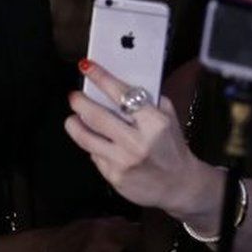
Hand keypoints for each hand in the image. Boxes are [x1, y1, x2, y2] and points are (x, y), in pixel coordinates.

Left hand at [65, 61, 214, 219]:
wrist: (179, 184)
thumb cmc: (172, 145)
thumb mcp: (168, 116)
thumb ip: (148, 100)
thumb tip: (119, 83)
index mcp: (153, 123)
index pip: (122, 94)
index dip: (101, 78)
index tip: (87, 66)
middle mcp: (136, 142)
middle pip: (97, 117)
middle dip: (80, 102)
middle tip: (74, 95)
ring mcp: (123, 162)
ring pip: (87, 139)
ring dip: (74, 125)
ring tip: (72, 118)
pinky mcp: (114, 178)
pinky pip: (94, 156)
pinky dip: (92, 145)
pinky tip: (95, 141)